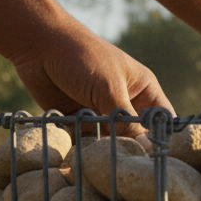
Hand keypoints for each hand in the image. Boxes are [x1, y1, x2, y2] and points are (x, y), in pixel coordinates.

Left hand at [12, 22, 171, 142]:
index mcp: (143, 90)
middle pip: (137, 134)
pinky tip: (78, 139)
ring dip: (104, 144)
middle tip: (122, 153)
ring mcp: (102, 111)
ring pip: (111, 139)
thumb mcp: (109, 88)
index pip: (162, 119)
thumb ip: (126, 120)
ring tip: (96, 145)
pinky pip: (88, 138)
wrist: (38, 45)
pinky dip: (84, 142)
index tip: (156, 155)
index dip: (162, 137)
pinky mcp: (80, 119)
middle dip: (131, 145)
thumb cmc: (82, 58)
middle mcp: (125, 102)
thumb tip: (146, 147)